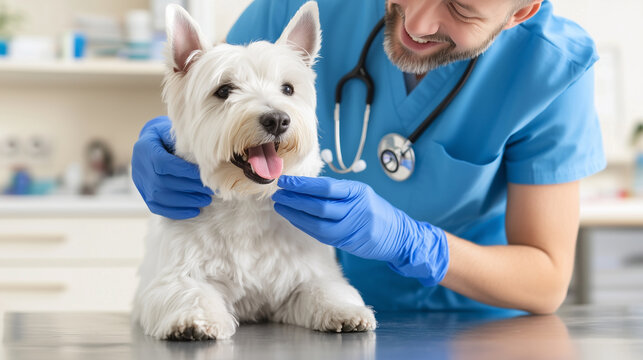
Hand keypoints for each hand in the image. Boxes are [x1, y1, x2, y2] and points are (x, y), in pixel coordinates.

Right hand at [131, 116, 212, 218]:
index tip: (203, 175)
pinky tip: (195, 211)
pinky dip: (177, 212)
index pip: (162, 162)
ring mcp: (140, 182)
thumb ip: (184, 140)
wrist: (153, 142)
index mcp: (145, 147)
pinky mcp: (144, 194)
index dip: (183, 170)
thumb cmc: (169, 135)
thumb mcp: (174, 131)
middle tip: (209, 190)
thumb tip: (204, 154)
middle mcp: (139, 166)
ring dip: (185, 201)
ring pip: (160, 197)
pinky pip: (157, 207)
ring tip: (205, 200)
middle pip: (161, 182)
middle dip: (189, 188)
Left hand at [272, 176, 448, 285]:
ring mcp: (352, 228)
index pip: (326, 187)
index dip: (303, 185)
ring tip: (280, 206)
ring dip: (295, 214)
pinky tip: (293, 218)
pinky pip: (321, 234)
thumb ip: (337, 190)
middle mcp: (355, 209)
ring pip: (318, 222)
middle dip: (295, 199)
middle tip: (278, 194)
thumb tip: (303, 186)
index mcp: (358, 192)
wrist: (398, 234)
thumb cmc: (373, 209)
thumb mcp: (360, 193)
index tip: (285, 182)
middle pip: (320, 205)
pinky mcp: (348, 242)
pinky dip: (305, 225)